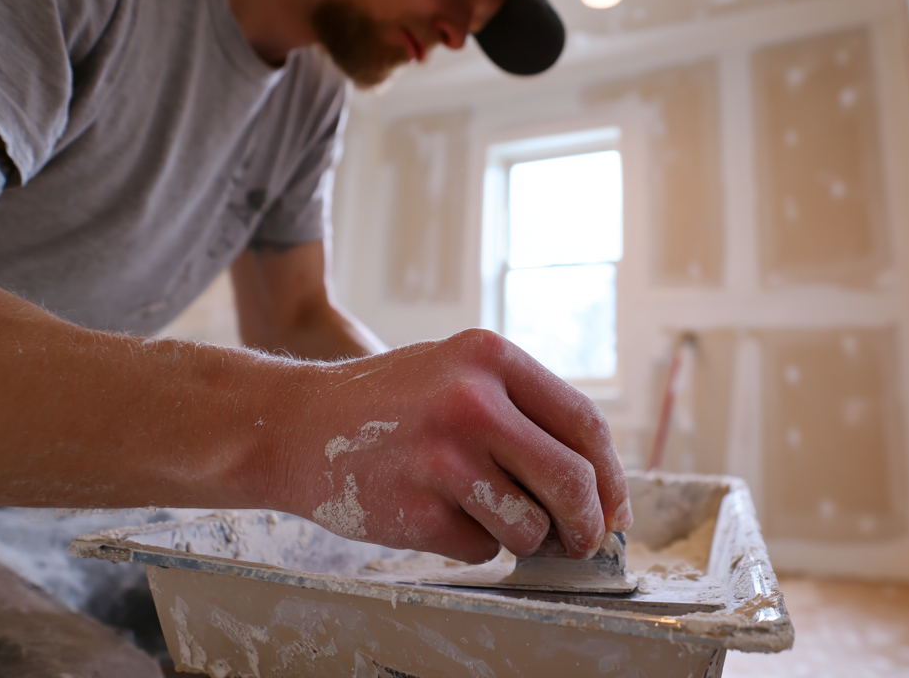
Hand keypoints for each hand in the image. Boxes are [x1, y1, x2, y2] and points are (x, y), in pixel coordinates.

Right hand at [260, 329, 631, 562]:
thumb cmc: (389, 404)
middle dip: (587, 523)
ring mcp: (442, 458)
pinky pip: (480, 549)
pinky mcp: (416, 510)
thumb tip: (596, 486)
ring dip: (521, 537)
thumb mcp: (458, 372)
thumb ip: (524, 413)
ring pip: (529, 526)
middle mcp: (471, 401)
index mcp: (490, 358)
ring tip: (485, 514)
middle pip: (571, 480)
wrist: (293, 425)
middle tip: (583, 542)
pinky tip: (438, 515)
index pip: (584, 423)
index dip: (610, 475)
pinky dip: (473, 545)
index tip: (615, 507)